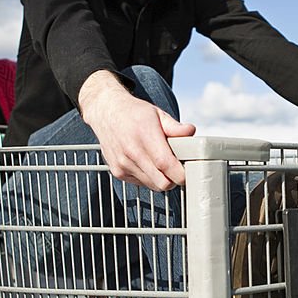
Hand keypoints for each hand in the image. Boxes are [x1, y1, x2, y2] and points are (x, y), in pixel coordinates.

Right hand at [79, 71, 195, 190]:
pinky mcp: (117, 172)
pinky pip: (141, 183)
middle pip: (162, 182)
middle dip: (174, 179)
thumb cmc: (134, 113)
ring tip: (162, 163)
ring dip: (161, 179)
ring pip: (152, 185)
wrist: (106, 111)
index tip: (187, 171)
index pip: (166, 165)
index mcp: (144, 135)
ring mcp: (123, 164)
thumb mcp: (157, 114)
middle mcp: (132, 152)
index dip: (180, 173)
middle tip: (177, 168)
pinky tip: (148, 163)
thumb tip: (191, 132)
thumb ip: (175, 127)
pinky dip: (149, 178)